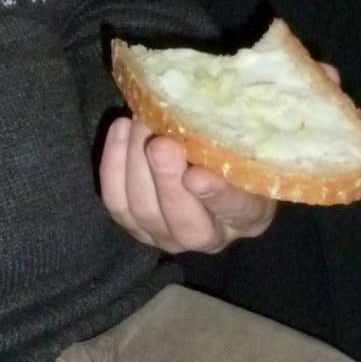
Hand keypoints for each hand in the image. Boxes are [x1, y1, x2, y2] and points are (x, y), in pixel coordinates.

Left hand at [99, 116, 275, 253]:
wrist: (207, 164)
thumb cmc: (233, 152)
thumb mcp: (245, 146)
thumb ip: (232, 143)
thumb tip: (204, 125)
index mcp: (246, 218)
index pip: (235, 210)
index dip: (215, 194)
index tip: (197, 175)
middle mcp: (205, 237)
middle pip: (182, 222)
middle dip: (166, 180)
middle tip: (160, 143)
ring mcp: (165, 234)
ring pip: (143, 211)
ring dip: (136, 164)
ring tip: (140, 124)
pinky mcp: (133, 223)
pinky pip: (116, 200)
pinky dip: (114, 163)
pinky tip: (122, 127)